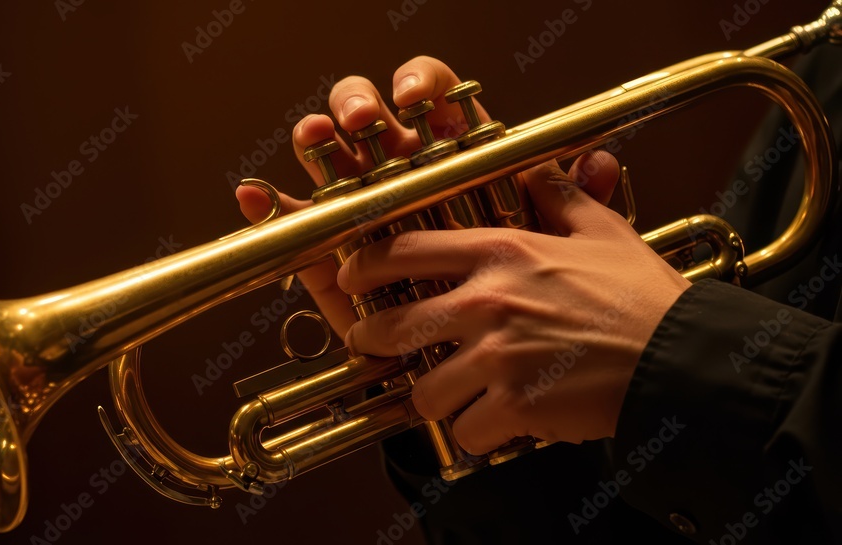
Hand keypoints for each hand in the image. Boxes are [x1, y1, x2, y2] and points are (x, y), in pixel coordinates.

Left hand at [237, 56, 687, 450]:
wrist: (684, 360)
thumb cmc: (645, 297)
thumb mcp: (603, 233)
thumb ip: (560, 199)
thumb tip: (539, 171)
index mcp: (502, 253)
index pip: (403, 251)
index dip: (362, 267)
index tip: (349, 279)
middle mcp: (488, 301)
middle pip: (392, 329)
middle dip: (375, 344)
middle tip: (380, 350)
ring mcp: (498, 356)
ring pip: (424, 393)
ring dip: (437, 400)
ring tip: (457, 396)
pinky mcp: (516, 405)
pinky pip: (466, 433)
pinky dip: (478, 436)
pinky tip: (498, 426)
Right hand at [237, 57, 618, 334]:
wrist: (504, 374)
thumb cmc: (534, 305)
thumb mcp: (565, 257)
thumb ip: (578, 211)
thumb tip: (600, 164)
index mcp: (458, 163)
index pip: (433, 102)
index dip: (421, 88)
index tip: (416, 101)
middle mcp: (409, 183)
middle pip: (372, 122)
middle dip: (360, 107)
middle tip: (362, 122)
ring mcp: (369, 217)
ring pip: (333, 165)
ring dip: (317, 142)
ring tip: (317, 138)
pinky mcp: (336, 255)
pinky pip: (302, 229)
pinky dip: (275, 210)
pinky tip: (256, 194)